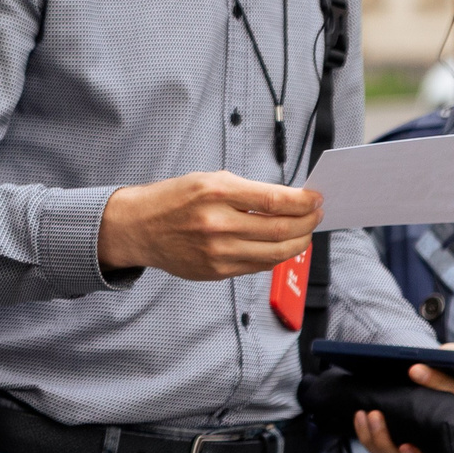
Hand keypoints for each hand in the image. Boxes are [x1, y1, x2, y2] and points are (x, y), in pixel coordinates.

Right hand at [95, 172, 321, 279]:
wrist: (137, 227)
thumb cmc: (173, 199)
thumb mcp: (206, 180)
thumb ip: (247, 191)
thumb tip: (289, 202)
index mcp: (215, 192)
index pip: (275, 200)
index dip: (304, 201)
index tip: (316, 199)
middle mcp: (216, 223)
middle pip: (282, 229)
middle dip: (307, 222)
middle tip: (316, 215)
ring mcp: (216, 252)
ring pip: (276, 253)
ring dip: (298, 242)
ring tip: (303, 232)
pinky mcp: (216, 272)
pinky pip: (259, 266)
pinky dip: (276, 256)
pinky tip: (279, 245)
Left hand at [354, 343, 453, 452]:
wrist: (414, 368)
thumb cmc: (449, 368)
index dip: (438, 394)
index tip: (416, 370)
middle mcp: (441, 445)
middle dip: (402, 448)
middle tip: (382, 417)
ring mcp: (416, 448)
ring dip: (379, 441)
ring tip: (369, 415)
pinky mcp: (393, 444)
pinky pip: (380, 451)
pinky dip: (368, 437)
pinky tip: (360, 416)